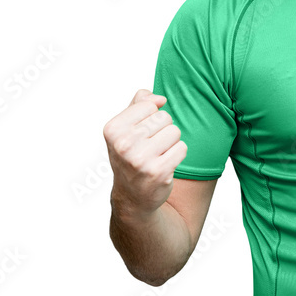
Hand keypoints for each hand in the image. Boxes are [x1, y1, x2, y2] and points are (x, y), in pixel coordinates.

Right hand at [103, 88, 186, 218]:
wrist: (132, 196)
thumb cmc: (131, 155)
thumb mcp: (125, 127)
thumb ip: (139, 103)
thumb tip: (160, 98)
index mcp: (113, 129)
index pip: (149, 104)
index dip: (151, 116)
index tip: (140, 133)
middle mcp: (124, 144)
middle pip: (164, 117)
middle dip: (162, 129)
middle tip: (150, 146)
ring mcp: (140, 159)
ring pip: (175, 131)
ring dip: (171, 142)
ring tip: (157, 155)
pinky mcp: (159, 172)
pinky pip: (182, 148)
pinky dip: (177, 154)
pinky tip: (164, 164)